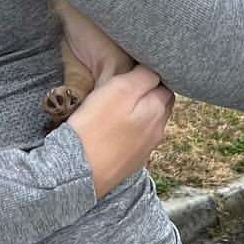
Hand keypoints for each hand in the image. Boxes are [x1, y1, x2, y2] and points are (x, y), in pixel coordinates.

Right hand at [65, 66, 174, 198]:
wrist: (79, 171)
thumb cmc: (97, 126)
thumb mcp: (119, 89)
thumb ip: (143, 77)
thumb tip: (155, 72)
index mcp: (158, 110)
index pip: (165, 84)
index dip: (149, 75)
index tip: (132, 72)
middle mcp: (158, 131)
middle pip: (159, 105)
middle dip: (148, 95)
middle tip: (125, 88)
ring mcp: (145, 150)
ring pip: (148, 123)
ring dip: (138, 114)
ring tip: (116, 109)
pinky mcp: (131, 163)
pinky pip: (135, 141)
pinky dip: (128, 132)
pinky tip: (111, 131)